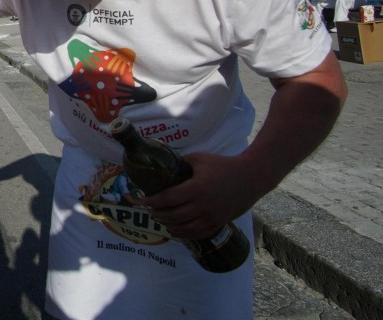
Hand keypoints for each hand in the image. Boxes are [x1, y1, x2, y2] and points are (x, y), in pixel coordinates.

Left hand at [142, 152, 258, 239]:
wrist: (251, 178)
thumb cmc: (223, 165)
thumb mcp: (199, 159)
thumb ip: (181, 163)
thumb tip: (164, 166)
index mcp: (196, 188)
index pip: (168, 198)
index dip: (152, 202)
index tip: (141, 201)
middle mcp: (203, 205)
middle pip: (174, 216)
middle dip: (158, 215)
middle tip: (150, 211)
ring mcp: (212, 217)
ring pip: (185, 228)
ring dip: (169, 226)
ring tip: (160, 220)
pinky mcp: (219, 223)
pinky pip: (198, 234)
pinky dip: (184, 234)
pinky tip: (176, 231)